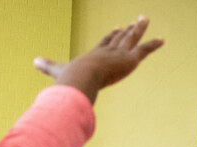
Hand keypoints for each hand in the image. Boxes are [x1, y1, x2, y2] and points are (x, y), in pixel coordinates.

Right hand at [33, 15, 161, 103]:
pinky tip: (162, 40)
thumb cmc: (70, 76)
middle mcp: (107, 50)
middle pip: (119, 38)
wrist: (81, 78)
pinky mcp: (129, 59)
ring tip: (144, 19)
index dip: (111, 36)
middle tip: (133, 22)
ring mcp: (119, 53)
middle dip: (126, 31)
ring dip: (139, 29)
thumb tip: (33, 61)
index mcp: (94, 54)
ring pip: (131, 38)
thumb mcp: (58, 71)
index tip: (116, 28)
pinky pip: (144, 50)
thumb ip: (47, 66)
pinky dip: (153, 45)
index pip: (105, 42)